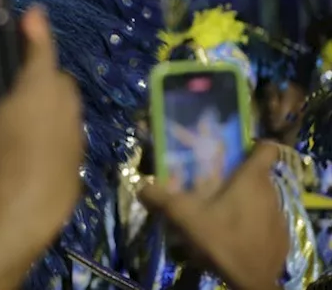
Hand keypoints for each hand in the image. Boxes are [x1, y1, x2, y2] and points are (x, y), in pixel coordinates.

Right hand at [0, 7, 82, 249]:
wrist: (27, 204)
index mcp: (38, 84)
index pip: (40, 47)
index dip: (35, 28)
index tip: (34, 11)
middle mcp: (64, 102)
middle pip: (57, 79)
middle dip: (43, 78)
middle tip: (18, 90)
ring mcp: (76, 130)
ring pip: (63, 108)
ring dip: (47, 110)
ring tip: (21, 129)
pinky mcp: (79, 157)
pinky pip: (63, 136)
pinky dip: (50, 138)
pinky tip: (30, 155)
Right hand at [139, 142, 287, 289]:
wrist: (253, 281)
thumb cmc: (222, 239)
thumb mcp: (185, 217)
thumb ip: (160, 198)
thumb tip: (141, 187)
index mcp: (251, 178)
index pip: (266, 148)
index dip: (254, 147)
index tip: (236, 153)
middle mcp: (270, 191)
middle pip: (257, 174)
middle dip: (237, 177)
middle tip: (214, 187)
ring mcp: (280, 215)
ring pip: (262, 197)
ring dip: (245, 200)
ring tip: (222, 213)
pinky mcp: (282, 235)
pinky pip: (267, 220)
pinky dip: (254, 222)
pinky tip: (236, 234)